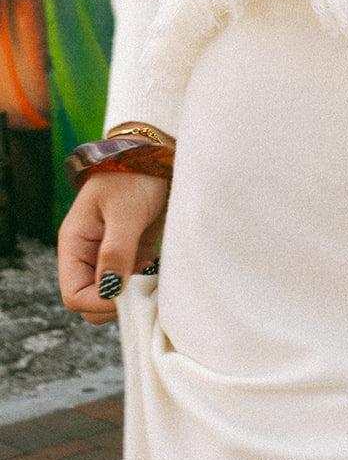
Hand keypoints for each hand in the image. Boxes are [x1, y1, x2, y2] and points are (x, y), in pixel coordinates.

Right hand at [57, 171, 169, 324]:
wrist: (154, 156)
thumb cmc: (134, 176)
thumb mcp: (125, 212)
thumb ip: (116, 251)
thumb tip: (110, 290)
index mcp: (75, 244)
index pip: (74, 296)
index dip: (100, 303)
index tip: (130, 291)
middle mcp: (88, 255)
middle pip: (93, 302)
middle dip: (119, 301)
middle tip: (146, 281)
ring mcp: (109, 256)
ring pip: (115, 295)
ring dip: (136, 292)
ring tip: (156, 270)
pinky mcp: (131, 254)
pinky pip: (134, 283)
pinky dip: (148, 282)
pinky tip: (161, 267)